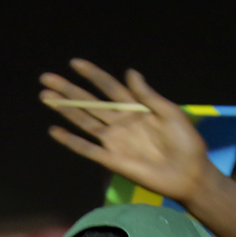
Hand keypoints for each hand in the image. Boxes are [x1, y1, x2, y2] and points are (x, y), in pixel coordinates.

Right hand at [39, 60, 218, 208]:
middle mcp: (120, 123)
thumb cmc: (185, 142)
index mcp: (135, 108)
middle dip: (68, 90)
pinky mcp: (112, 160)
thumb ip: (147, 95)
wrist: (189, 173)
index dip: (93, 75)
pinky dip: (71, 141)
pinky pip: (87, 149)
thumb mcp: (170, 113)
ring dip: (65, 110)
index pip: (109, 87)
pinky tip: (55, 131)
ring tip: (45, 96)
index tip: (75, 63)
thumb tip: (130, 72)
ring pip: (84, 121)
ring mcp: (114, 141)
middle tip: (47, 78)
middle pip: (90, 103)